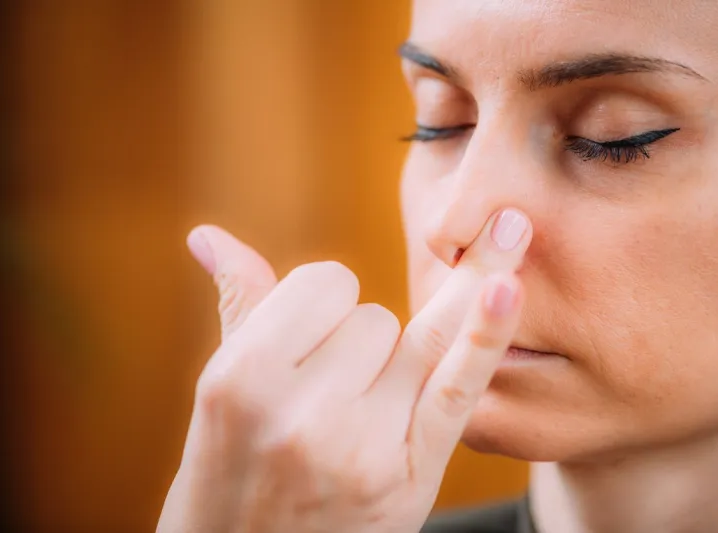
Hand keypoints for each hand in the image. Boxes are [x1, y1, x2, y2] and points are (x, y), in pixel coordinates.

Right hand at [157, 209, 530, 532]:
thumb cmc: (231, 471)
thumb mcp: (221, 396)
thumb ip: (239, 306)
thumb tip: (209, 235)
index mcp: (242, 378)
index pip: (324, 283)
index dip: (322, 306)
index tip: (306, 348)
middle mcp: (302, 412)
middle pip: (376, 314)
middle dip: (357, 343)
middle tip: (325, 401)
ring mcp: (362, 445)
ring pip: (419, 336)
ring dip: (397, 360)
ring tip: (356, 406)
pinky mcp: (412, 474)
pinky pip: (457, 386)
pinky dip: (486, 333)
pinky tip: (508, 283)